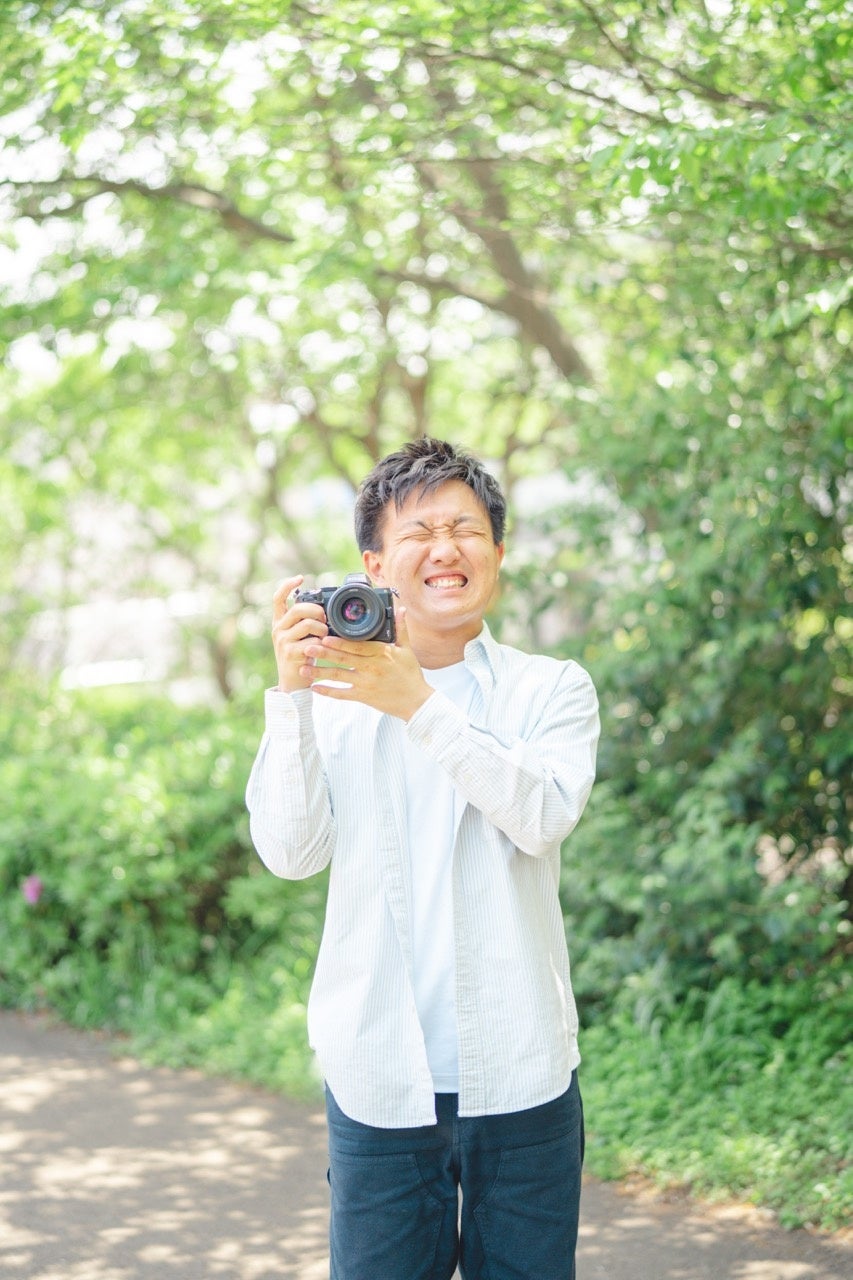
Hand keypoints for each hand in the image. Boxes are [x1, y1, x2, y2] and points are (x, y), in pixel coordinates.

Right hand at [271, 575, 328, 691]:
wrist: (293, 682)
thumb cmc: (301, 657)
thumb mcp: (299, 636)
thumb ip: (305, 622)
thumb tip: (324, 609)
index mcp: (279, 622)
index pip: (278, 598)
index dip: (288, 586)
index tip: (300, 578)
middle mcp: (278, 629)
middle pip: (298, 609)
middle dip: (317, 611)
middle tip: (324, 618)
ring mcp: (282, 641)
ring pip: (307, 624)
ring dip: (322, 629)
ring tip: (324, 636)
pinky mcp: (290, 653)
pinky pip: (312, 642)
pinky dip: (321, 645)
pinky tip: (322, 649)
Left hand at [302, 607, 432, 720]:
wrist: (416, 702)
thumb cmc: (410, 674)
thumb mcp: (407, 650)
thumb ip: (400, 629)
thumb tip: (401, 609)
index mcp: (381, 654)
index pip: (357, 646)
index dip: (340, 642)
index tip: (325, 636)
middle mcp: (371, 669)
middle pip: (344, 659)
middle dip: (324, 653)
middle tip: (307, 646)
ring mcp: (365, 684)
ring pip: (339, 677)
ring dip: (320, 672)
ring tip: (303, 667)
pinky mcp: (363, 697)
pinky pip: (342, 694)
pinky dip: (328, 691)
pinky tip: (314, 687)